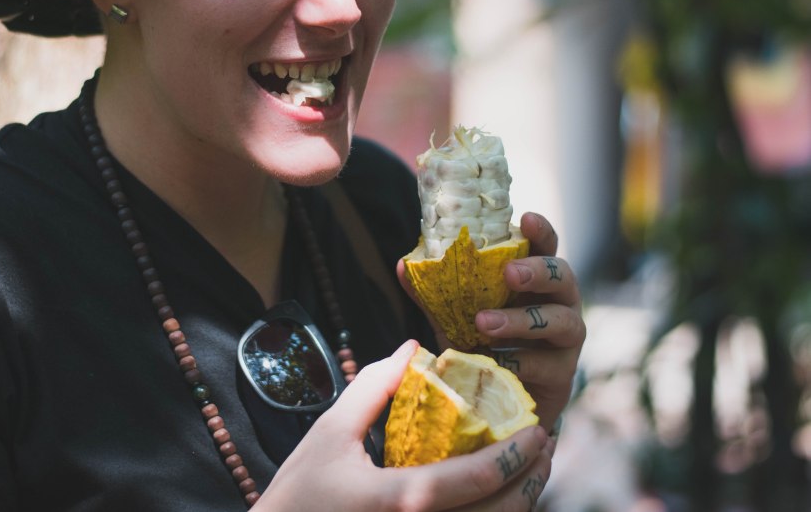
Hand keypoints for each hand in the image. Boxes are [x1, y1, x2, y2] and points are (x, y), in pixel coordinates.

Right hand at [256, 341, 553, 511]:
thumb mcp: (331, 432)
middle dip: (531, 481)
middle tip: (543, 449)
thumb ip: (374, 387)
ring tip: (529, 471)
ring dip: (519, 505)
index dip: (514, 455)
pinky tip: (496, 499)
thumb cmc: (299, 492)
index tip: (536, 429)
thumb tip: (412, 348)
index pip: (475, 480)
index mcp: (400, 500)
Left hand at [395, 213, 585, 433]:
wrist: (497, 402)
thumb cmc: (482, 346)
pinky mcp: (563, 374)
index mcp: (533, 281)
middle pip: (564, 277)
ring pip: (560, 321)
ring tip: (484, 323)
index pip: (545, 247)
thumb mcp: (452, 317)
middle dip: (539, 272)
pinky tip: (494, 362)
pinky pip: (547, 364)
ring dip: (522, 320)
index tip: (524, 219)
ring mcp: (564, 340)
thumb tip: (403, 264)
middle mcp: (557, 304)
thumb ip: (432, 292)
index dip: (540, 231)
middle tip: (510, 274)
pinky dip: (518, 361)